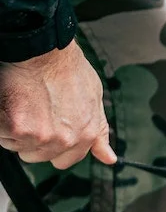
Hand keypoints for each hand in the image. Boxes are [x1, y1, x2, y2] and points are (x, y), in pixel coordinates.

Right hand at [0, 41, 116, 168]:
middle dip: (31, 137)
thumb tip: (109, 158)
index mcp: (86, 135)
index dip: (53, 147)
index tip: (46, 131)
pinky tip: (9, 104)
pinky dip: (1, 123)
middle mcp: (65, 140)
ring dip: (14, 129)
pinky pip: (2, 136)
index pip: (65, 160)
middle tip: (31, 111)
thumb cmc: (67, 68)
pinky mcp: (17, 129)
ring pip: (17, 145)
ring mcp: (40, 136)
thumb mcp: (94, 100)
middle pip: (37, 155)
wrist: (44, 50)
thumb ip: (99, 131)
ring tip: (22, 103)